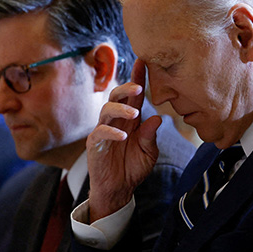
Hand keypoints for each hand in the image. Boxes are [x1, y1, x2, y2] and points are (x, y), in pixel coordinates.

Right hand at [86, 59, 161, 219]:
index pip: (134, 96)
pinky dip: (111, 132)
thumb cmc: (133, 168)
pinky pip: (100, 132)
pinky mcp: (94, 144)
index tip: (143, 62)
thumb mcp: (149, 152)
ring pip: (106, 110)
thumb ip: (151, 136)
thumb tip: (158, 118)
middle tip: (138, 88)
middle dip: (126, 88)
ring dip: (120, 109)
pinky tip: (123, 136)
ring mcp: (103, 131)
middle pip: (116, 96)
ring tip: (134, 114)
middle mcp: (116, 121)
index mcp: (130, 120)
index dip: (137, 78)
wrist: (119, 190)